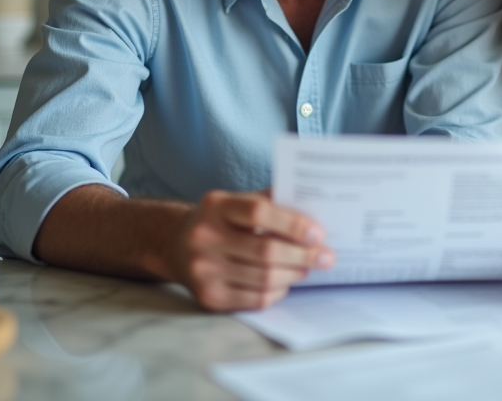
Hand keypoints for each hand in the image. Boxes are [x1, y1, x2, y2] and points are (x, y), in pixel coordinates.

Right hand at [172, 190, 334, 311]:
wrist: (175, 245)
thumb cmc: (219, 221)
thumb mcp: (235, 202)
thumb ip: (269, 201)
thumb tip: (313, 206)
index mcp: (216, 207)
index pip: (258, 213)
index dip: (292, 224)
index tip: (318, 233)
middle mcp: (204, 238)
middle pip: (265, 251)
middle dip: (303, 256)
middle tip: (326, 257)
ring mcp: (204, 271)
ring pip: (264, 279)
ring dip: (294, 274)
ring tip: (308, 267)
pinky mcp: (209, 298)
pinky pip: (256, 299)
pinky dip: (278, 291)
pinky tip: (286, 282)